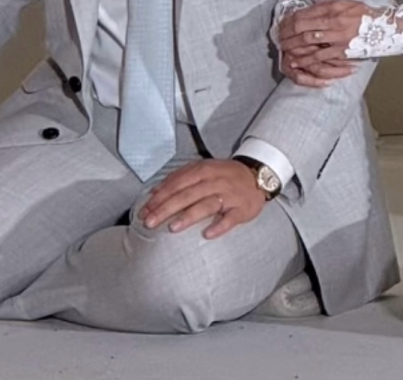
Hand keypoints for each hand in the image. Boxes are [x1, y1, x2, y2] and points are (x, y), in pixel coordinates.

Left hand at [139, 159, 265, 239]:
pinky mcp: (242, 208)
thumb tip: (155, 191)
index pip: (178, 183)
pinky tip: (208, 234)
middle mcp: (215, 181)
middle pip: (188, 194)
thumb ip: (180, 178)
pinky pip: (230, 218)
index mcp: (204, 170)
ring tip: (173, 228)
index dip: (160, 196)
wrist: (257, 176)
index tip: (145, 210)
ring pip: (207, 205)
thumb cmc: (225, 175)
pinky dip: (219, 226)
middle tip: (150, 222)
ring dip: (189, 216)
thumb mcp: (203, 169)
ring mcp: (230, 195)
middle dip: (167, 208)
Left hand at [278, 0, 375, 84]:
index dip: (289, 20)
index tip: (282, 24)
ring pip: (308, 41)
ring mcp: (337, 36)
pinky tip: (296, 61)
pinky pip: (320, 56)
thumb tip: (309, 8)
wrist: (385, 27)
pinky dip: (305, 59)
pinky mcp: (342, 50)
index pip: (304, 13)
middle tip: (278, 37)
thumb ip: (327, 5)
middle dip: (287, 33)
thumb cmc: (364, 14)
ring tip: (283, 48)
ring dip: (292, 45)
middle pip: (302, 27)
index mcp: (332, 8)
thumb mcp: (346, 3)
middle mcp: (333, 21)